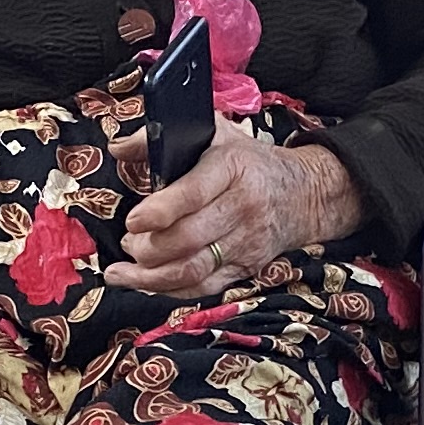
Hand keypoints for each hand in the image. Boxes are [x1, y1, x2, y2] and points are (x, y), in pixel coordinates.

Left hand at [110, 137, 359, 298]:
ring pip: (194, 270)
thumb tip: (118, 148)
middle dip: (148, 248)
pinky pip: (205, 287)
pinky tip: (147, 284)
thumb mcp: (214, 134)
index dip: (159, 211)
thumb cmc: (249, 161)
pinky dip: (171, 290)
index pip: (193, 195)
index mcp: (231, 167)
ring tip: (123, 272)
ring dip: (152, 277)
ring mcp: (246, 241)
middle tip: (128, 242)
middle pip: (189, 238)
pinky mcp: (247, 267)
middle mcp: (242, 206)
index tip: (133, 221)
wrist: (305, 193)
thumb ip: (162, 138)